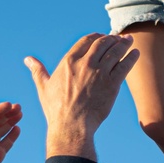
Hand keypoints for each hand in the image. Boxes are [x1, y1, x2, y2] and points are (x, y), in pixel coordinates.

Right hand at [24, 34, 137, 159]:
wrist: (71, 126)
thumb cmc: (56, 109)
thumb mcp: (44, 87)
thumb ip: (38, 70)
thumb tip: (28, 60)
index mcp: (69, 61)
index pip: (87, 40)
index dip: (96, 36)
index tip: (102, 37)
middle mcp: (85, 63)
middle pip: (103, 43)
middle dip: (112, 38)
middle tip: (118, 38)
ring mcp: (100, 73)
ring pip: (115, 51)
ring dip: (123, 44)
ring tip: (128, 40)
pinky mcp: (112, 84)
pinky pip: (125, 66)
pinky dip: (131, 57)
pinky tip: (135, 53)